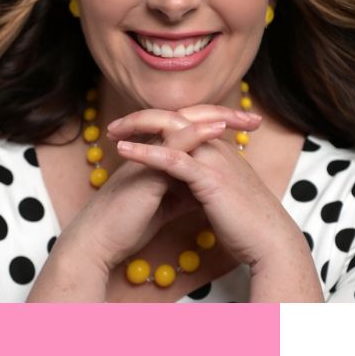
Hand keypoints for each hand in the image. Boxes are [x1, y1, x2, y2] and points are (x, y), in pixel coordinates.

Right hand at [28, 105, 260, 301]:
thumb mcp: (164, 204)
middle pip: (190, 121)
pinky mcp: (146, 168)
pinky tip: (217, 129)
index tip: (247, 131)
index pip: (191, 132)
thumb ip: (182, 191)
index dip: (219, 128)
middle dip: (223, 116)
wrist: (101, 240)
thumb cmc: (128, 223)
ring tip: (242, 116)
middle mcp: (153, 149)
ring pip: (182, 125)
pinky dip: (195, 133)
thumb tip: (204, 190)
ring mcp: (148, 155)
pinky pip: (172, 144)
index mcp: (158, 155)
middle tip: (253, 119)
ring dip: (214, 118)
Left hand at [108, 105, 300, 268]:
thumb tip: (184, 183)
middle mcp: (216, 146)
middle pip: (174, 117)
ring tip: (113, 133)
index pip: (182, 123)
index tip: (127, 131)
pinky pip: (173, 157)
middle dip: (141, 118)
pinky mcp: (209, 177)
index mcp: (217, 149)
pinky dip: (146, 152)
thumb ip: (203, 180)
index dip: (155, 123)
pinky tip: (124, 151)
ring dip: (139, 128)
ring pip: (172, 129)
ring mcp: (213, 159)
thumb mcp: (220, 193)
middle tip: (114, 127)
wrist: (270, 243)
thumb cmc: (246, 223)